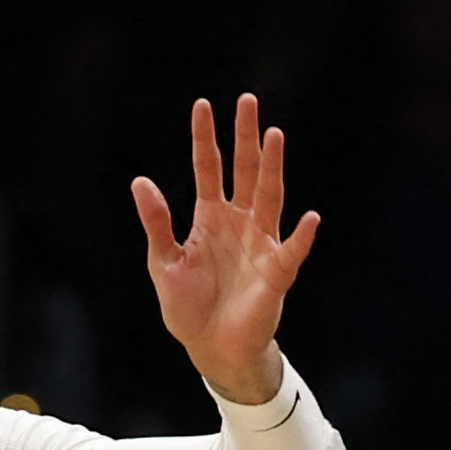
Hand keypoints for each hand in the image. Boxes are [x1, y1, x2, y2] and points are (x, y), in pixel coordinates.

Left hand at [132, 94, 319, 404]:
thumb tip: (140, 181)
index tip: (202, 104)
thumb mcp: (163, 262)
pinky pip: (291, 252)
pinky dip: (302, 237)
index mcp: (209, 218)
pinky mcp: (276, 273)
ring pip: (269, 197)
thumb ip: (157, 223)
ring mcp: (260, 244)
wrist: (211, 348)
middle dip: (245, 137)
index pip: (208, 168)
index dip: (205, 138)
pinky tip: (310, 218)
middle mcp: (239, 223)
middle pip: (244, 171)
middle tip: (248, 100)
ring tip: (275, 135)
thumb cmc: (189, 306)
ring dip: (272, 168)